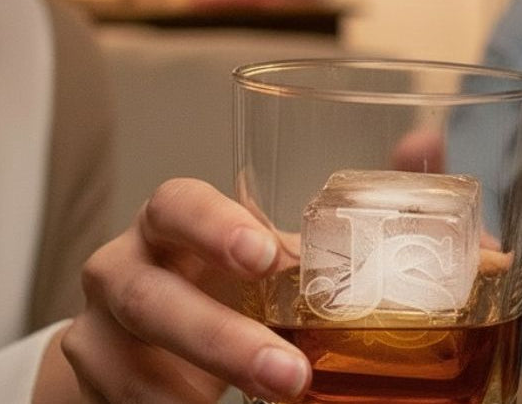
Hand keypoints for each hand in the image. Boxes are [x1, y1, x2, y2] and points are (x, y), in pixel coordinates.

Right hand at [53, 177, 521, 402]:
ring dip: (201, 388)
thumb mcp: (285, 250)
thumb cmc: (237, 285)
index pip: (175, 205)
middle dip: (217, 339)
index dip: (211, 225)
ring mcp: (101, 333)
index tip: (266, 257)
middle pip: (147, 296)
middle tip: (290, 373)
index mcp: (173, 225)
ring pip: (126, 362)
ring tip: (276, 402)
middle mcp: (125, 269)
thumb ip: (352, 204)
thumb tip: (421, 144)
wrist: (154, 344)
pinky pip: (124, 403)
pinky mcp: (100, 385)